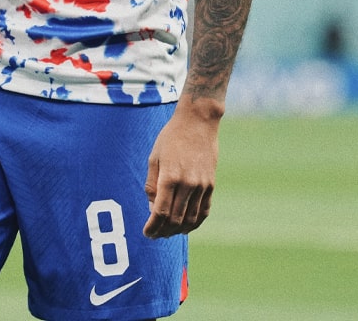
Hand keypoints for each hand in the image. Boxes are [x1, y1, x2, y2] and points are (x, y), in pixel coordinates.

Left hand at [142, 99, 219, 238]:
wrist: (198, 122)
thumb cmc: (171, 137)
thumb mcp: (154, 157)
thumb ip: (152, 184)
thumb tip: (152, 209)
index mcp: (170, 177)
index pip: (160, 212)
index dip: (153, 227)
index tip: (146, 233)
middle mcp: (187, 184)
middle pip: (175, 219)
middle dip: (163, 231)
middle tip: (155, 235)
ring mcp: (202, 186)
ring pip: (191, 219)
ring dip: (178, 230)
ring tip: (168, 232)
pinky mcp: (211, 185)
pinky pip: (204, 211)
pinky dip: (195, 223)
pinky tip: (186, 226)